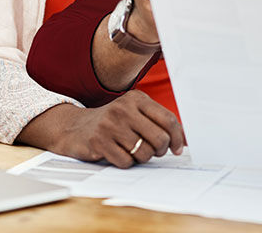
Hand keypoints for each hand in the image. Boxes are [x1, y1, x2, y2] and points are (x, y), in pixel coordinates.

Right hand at [25, 94, 183, 168]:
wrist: (75, 127)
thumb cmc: (113, 123)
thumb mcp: (136, 114)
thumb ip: (159, 123)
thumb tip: (187, 139)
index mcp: (137, 98)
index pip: (168, 119)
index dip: (177, 138)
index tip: (177, 149)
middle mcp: (124, 108)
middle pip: (160, 139)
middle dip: (159, 151)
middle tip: (152, 151)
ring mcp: (110, 124)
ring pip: (144, 153)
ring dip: (141, 158)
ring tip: (131, 150)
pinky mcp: (99, 141)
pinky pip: (126, 162)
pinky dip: (125, 163)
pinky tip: (117, 154)